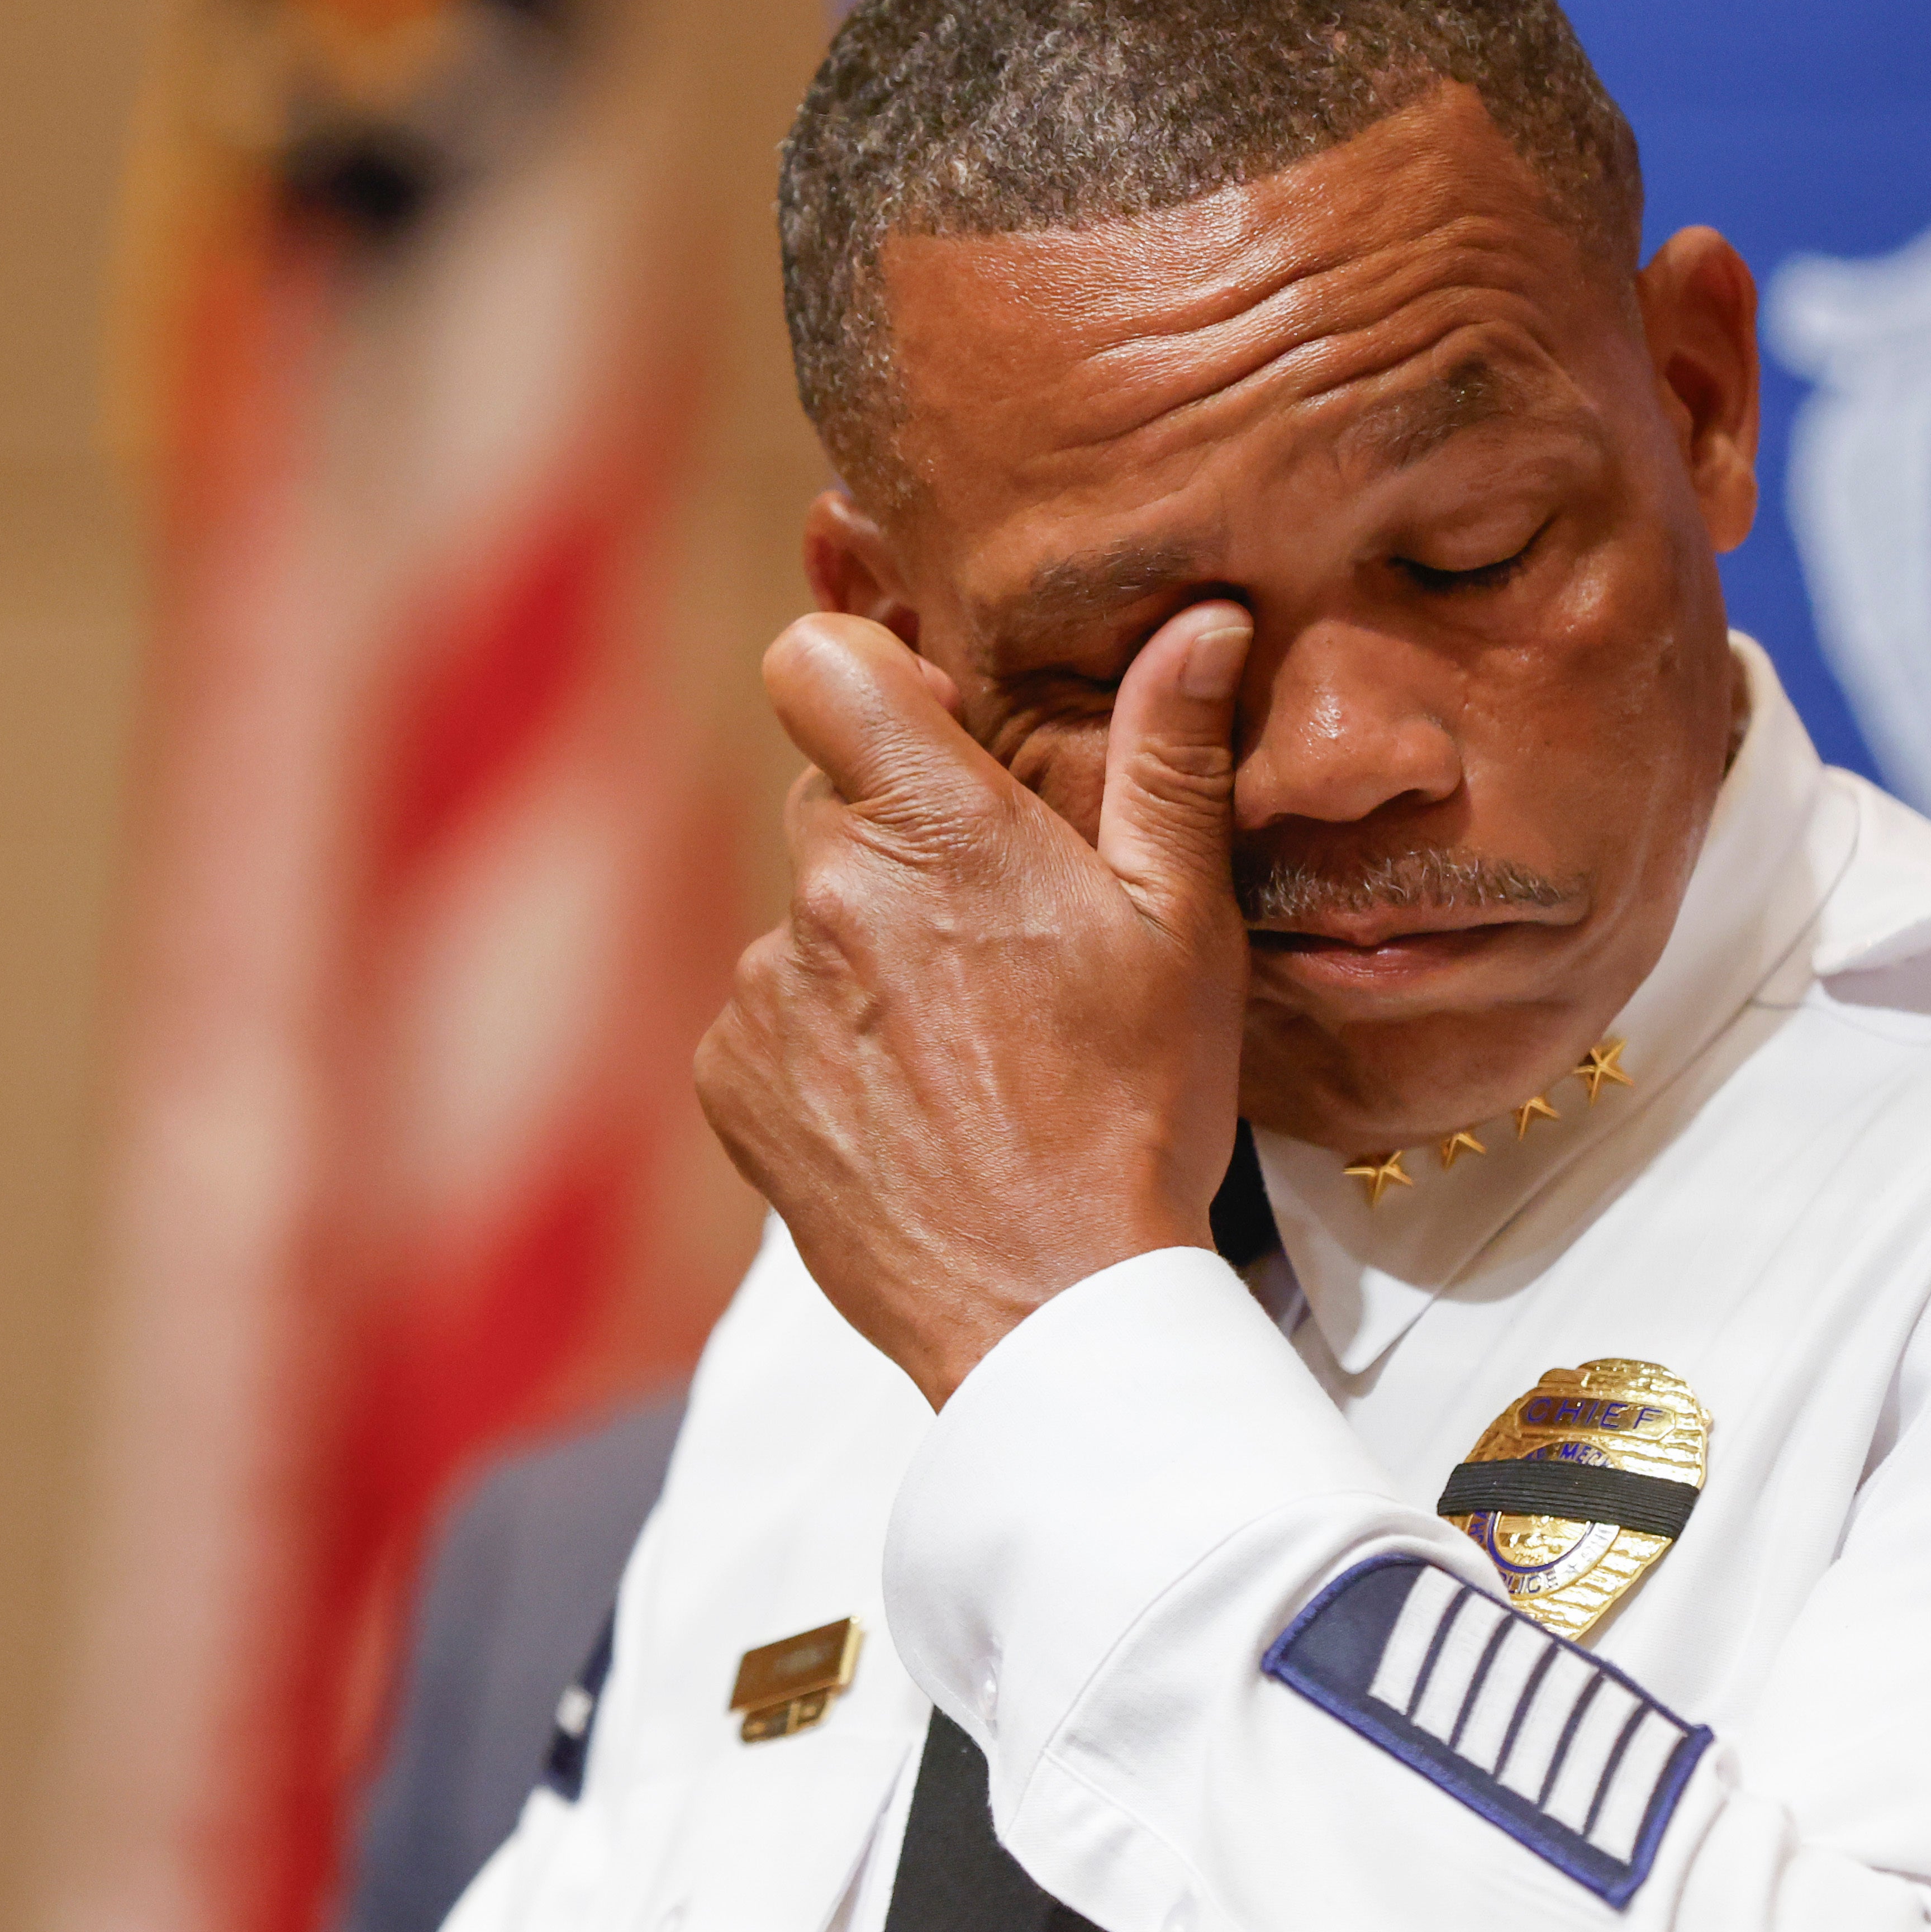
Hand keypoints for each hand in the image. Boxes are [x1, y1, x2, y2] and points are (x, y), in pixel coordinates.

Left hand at [695, 601, 1253, 1404]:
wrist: (1051, 1310)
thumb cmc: (1136, 1113)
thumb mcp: (1184, 928)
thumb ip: (1170, 759)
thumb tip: (1199, 621)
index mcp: (936, 829)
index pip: (816, 663)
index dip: (866, 680)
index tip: (928, 731)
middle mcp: (826, 893)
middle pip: (833, 804)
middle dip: (902, 841)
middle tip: (997, 938)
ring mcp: (764, 991)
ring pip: (808, 920)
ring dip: (868, 954)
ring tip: (967, 1049)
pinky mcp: (731, 1079)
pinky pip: (768, 1018)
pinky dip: (827, 1045)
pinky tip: (913, 1106)